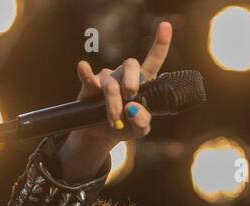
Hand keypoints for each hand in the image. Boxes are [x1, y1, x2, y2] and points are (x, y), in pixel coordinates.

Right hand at [58, 21, 172, 180]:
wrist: (102, 134)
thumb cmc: (125, 126)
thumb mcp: (139, 130)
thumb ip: (142, 121)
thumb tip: (132, 108)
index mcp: (143, 82)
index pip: (153, 60)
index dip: (160, 44)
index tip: (166, 26)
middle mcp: (125, 75)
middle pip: (131, 65)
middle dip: (132, 80)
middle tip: (131, 95)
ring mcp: (107, 78)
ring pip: (111, 83)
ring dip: (112, 103)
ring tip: (114, 120)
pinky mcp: (90, 85)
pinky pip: (88, 77)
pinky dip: (86, 73)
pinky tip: (83, 67)